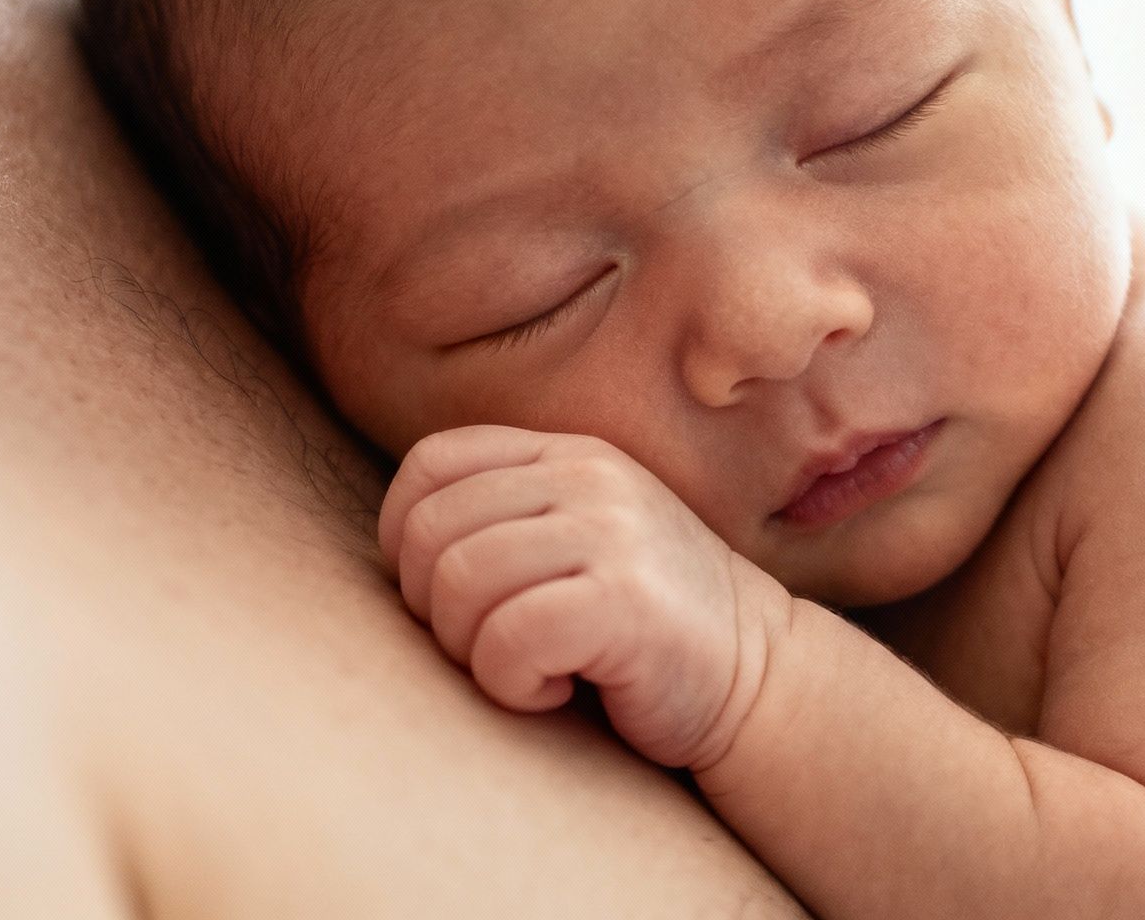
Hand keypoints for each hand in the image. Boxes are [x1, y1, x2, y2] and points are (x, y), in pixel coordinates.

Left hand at [377, 425, 788, 769]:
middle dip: (433, 609)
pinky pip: (508, 638)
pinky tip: (556, 689)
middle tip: (487, 645)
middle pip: (431, 532)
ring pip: (460, 583)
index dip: (403, 537)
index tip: (443, 596)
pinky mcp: (627, 600)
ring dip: (472, 651)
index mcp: (569, 455)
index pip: (430, 464)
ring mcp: (613, 533)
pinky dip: (513, 683)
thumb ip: (502, 520)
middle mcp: (591, 479)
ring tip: (526, 668)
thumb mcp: (575, 542)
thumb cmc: (641, 626)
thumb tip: (389, 549)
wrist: (756, 675)